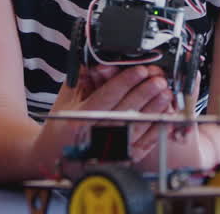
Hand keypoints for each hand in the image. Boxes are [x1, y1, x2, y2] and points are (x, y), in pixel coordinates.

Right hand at [46, 64, 174, 162]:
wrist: (54, 156)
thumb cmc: (62, 125)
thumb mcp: (67, 98)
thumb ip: (84, 77)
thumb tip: (103, 59)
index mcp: (77, 119)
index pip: (105, 98)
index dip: (125, 82)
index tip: (140, 70)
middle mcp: (92, 137)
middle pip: (123, 112)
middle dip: (144, 94)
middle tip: (159, 80)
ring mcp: (107, 151)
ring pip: (135, 128)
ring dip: (153, 110)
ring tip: (165, 94)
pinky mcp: (119, 160)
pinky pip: (141, 145)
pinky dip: (155, 131)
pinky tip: (165, 117)